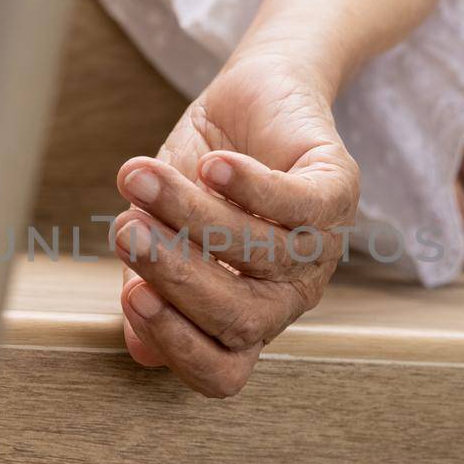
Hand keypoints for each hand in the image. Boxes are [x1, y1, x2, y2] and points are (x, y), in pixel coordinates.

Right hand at [112, 57, 359, 397]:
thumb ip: (149, 282)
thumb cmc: (201, 172)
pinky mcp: (337, 192)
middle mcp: (289, 295)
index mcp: (247, 316)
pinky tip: (212, 166)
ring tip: (141, 180)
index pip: (222, 370)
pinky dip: (251, 187)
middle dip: (177, 277)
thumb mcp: (162, 228)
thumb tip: (139, 347)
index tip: (130, 294)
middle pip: (242, 319)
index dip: (177, 345)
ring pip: (261, 253)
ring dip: (192, 215)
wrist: (253, 94)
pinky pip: (298, 205)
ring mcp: (320, 247)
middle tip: (125, 232)